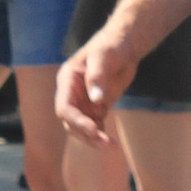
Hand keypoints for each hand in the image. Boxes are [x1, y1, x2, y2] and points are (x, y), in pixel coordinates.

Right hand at [55, 25, 139, 143]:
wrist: (125, 45)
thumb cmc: (111, 46)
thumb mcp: (104, 56)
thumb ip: (98, 77)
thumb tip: (96, 100)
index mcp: (67, 80)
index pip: (64, 107)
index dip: (76, 121)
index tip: (93, 129)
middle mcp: (72, 94)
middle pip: (71, 122)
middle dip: (85, 134)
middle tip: (104, 142)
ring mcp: (84, 102)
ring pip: (82, 128)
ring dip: (93, 139)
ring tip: (110, 145)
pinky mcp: (97, 107)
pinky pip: (95, 126)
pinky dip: (101, 136)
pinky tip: (112, 143)